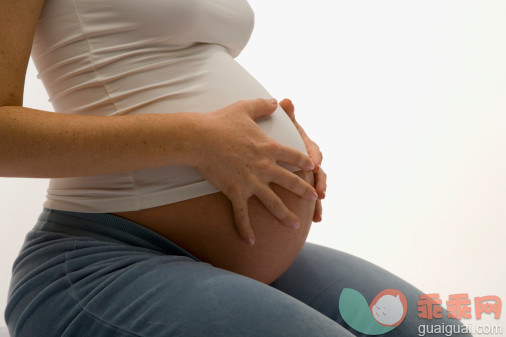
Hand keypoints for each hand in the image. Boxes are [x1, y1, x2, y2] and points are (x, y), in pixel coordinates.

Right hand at [196, 98, 317, 244]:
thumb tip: (276, 101)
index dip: (304, 161)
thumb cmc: (221, 122)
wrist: (201, 138)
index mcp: (268, 147)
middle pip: (290, 181)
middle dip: (304, 190)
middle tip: (315, 199)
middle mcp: (264, 166)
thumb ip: (263, 105)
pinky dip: (245, 229)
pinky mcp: (236, 192)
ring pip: (273, 202)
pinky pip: (242, 215)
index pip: (292, 155)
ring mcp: (251, 181)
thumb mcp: (245, 107)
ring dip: (285, 215)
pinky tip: (251, 242)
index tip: (313, 167)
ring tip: (295, 226)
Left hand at [279, 98, 325, 221]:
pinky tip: (314, 220)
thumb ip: (286, 115)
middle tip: (319, 193)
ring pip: (315, 189)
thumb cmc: (277, 136)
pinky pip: (308, 200)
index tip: (313, 165)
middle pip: (318, 174)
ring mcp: (306, 177)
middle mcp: (309, 163)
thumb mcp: (282, 126)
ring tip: (318, 213)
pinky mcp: (301, 188)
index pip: (313, 152)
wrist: (270, 153)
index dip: (314, 158)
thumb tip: (285, 100)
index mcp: (306, 147)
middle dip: (319, 184)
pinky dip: (313, 210)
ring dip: (318, 202)